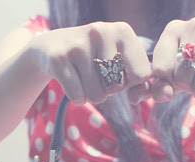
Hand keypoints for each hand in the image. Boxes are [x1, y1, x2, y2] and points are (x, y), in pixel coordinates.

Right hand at [30, 22, 151, 104]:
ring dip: (92, 94)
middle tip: (95, 72)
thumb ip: (139, 78)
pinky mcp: (58, 59)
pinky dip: (77, 97)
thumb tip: (139, 96)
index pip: (142, 75)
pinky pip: (79, 97)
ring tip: (83, 76)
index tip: (119, 74)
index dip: (131, 83)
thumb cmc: (94, 58)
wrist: (52, 47)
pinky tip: (71, 80)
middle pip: (117, 87)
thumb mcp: (119, 59)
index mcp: (122, 31)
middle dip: (108, 89)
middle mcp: (100, 32)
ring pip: (98, 95)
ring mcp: (78, 45)